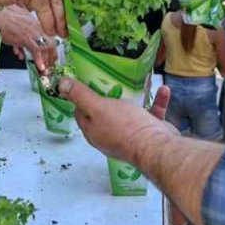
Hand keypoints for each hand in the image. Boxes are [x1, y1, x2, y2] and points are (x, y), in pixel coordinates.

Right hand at [0, 7, 58, 73]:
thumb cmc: (4, 18)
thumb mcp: (16, 26)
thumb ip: (21, 39)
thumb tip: (20, 50)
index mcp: (36, 23)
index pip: (50, 38)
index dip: (52, 49)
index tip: (52, 57)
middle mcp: (37, 27)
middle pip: (50, 44)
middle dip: (51, 56)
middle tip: (49, 65)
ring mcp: (32, 33)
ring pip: (45, 48)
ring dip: (46, 60)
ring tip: (44, 68)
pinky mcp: (26, 38)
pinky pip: (36, 51)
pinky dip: (39, 60)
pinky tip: (40, 67)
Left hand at [60, 78, 177, 165]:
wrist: (157, 147)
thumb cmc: (124, 127)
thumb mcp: (98, 107)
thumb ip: (80, 96)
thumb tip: (61, 85)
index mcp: (94, 132)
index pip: (81, 113)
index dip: (81, 97)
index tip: (87, 81)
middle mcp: (109, 136)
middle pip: (105, 113)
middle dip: (109, 95)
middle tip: (112, 77)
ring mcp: (130, 136)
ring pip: (130, 113)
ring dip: (135, 97)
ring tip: (138, 81)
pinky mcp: (149, 134)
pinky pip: (151, 114)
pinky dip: (156, 102)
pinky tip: (163, 90)